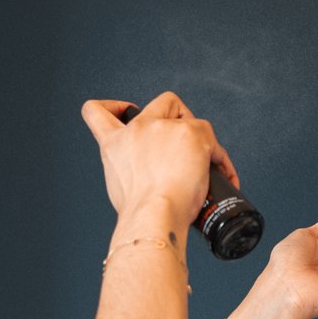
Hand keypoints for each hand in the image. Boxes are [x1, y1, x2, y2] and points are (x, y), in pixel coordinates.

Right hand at [80, 92, 238, 224]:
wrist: (154, 217)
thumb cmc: (141, 212)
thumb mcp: (121, 188)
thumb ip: (131, 169)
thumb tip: (150, 173)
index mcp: (114, 144)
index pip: (97, 112)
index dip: (113, 107)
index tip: (125, 112)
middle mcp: (137, 130)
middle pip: (164, 102)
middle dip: (179, 117)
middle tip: (184, 145)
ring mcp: (164, 128)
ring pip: (192, 120)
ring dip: (200, 141)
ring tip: (203, 167)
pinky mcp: (190, 134)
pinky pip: (212, 139)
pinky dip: (220, 158)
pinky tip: (220, 174)